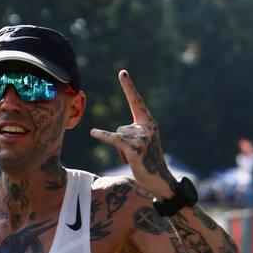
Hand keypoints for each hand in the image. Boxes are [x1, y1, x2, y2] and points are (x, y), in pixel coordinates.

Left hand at [89, 70, 172, 195]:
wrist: (159, 180)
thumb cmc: (148, 162)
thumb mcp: (141, 142)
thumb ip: (131, 132)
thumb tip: (116, 134)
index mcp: (149, 122)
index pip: (136, 101)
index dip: (129, 86)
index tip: (122, 72)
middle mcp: (148, 126)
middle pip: (121, 128)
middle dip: (122, 143)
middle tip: (136, 156)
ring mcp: (142, 137)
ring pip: (118, 136)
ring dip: (121, 150)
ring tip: (134, 160)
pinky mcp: (134, 148)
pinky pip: (114, 140)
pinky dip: (103, 136)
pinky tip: (93, 132)